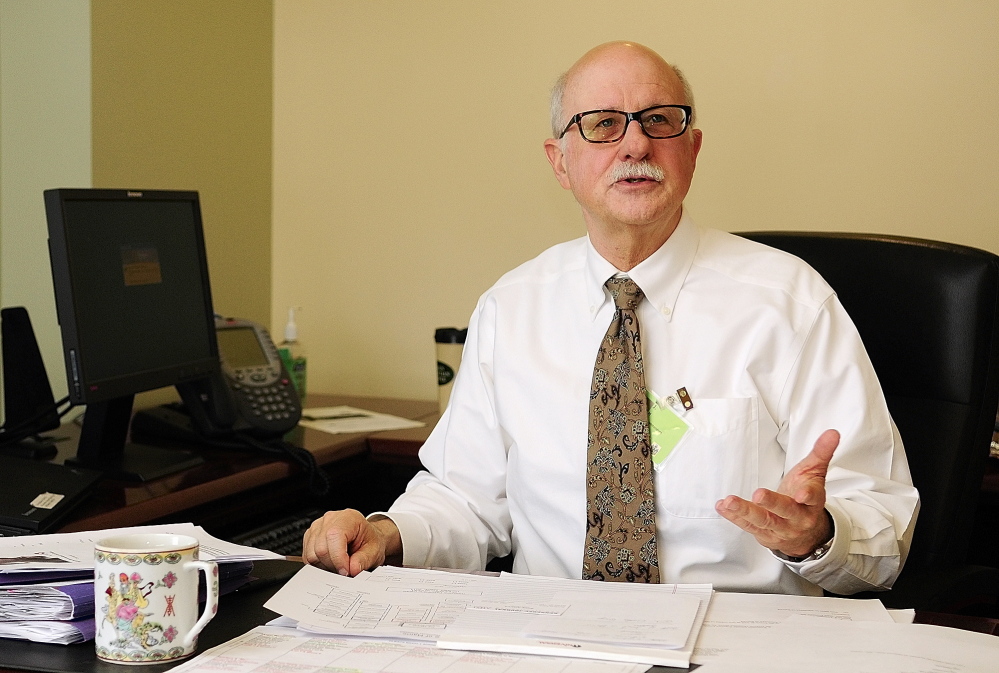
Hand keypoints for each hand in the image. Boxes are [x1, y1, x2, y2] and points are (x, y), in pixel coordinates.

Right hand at [302, 509, 401, 575]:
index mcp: (348, 518)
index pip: (334, 537)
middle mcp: (330, 520)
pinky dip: (318, 565)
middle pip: (321, 548)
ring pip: (311, 554)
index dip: (338, 559)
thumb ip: (364, 560)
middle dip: (332, 565)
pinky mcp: (310, 536)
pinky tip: (330, 563)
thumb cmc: (369, 540)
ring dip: (324, 566)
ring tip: (338, 566)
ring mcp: (318, 527)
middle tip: (345, 571)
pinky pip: (307, 556)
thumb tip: (352, 569)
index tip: (346, 571)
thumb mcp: (374, 551)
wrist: (366, 537)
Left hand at [715, 429, 838, 557]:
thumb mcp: (815, 474)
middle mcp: (797, 518)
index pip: (813, 498)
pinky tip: (722, 506)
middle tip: (759, 494)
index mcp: (812, 503)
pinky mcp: (763, 534)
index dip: (808, 495)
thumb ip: (822, 453)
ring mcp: (779, 528)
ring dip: (745, 511)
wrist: (804, 533)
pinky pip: (747, 525)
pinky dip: (734, 516)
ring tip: (729, 501)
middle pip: (785, 511)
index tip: (802, 494)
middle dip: (772, 503)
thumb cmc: (806, 498)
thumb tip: (832, 433)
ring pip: (763, 520)